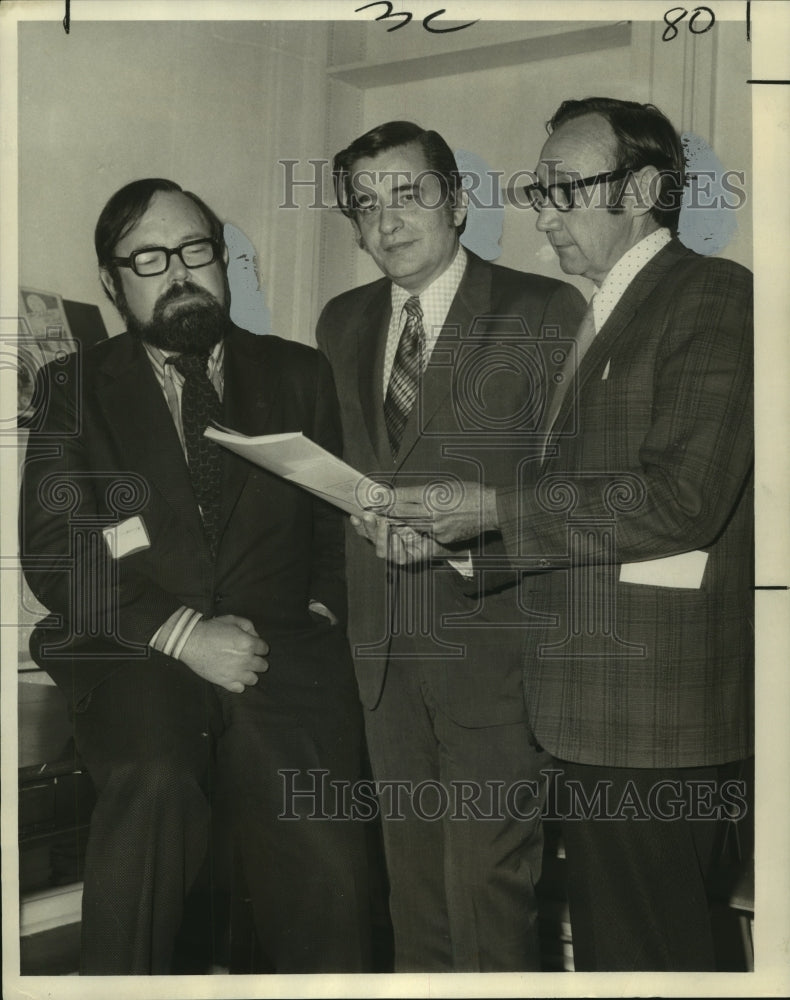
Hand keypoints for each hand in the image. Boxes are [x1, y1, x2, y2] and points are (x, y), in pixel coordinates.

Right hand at [180, 614, 268, 692]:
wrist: (190, 641)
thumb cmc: (211, 628)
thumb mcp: (232, 619)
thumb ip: (248, 626)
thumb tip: (256, 636)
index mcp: (249, 644)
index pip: (265, 649)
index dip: (259, 646)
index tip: (253, 646)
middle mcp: (245, 660)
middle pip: (263, 666)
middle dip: (258, 660)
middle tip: (248, 657)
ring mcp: (236, 673)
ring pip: (254, 679)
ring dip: (250, 673)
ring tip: (242, 668)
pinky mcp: (225, 682)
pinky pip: (240, 688)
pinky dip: (239, 684)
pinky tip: (234, 677)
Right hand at [350, 510, 452, 565]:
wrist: (454, 520)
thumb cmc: (432, 509)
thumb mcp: (413, 500)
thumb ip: (395, 500)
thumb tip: (377, 496)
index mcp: (389, 525)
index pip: (369, 527)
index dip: (360, 523)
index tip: (355, 514)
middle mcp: (392, 538)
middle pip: (372, 539)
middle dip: (368, 528)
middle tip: (368, 516)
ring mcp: (402, 549)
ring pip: (382, 551)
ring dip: (380, 538)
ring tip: (384, 525)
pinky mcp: (414, 557)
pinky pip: (401, 558)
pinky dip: (396, 548)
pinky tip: (397, 537)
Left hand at [359, 481, 499, 545]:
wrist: (492, 509)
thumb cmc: (468, 493)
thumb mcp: (442, 486)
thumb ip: (419, 493)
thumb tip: (397, 496)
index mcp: (431, 496)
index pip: (400, 499)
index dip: (383, 501)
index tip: (371, 501)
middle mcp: (432, 513)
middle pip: (398, 517)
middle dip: (380, 517)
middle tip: (367, 514)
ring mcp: (436, 529)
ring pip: (406, 531)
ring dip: (387, 531)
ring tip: (376, 524)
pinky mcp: (441, 541)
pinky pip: (421, 540)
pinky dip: (406, 538)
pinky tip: (395, 535)